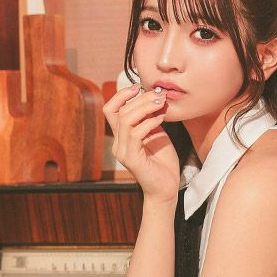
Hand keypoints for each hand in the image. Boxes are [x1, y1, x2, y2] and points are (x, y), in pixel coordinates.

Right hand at [103, 84, 180, 203]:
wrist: (166, 189)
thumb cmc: (163, 164)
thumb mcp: (157, 135)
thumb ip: (150, 119)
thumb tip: (152, 99)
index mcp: (121, 137)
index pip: (111, 109)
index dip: (121, 95)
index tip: (138, 87)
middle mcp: (118, 144)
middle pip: (119, 111)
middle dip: (140, 99)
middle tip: (158, 95)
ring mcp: (122, 152)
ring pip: (125, 119)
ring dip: (145, 107)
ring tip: (161, 103)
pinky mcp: (131, 159)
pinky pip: (136, 133)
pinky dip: (149, 122)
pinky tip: (161, 119)